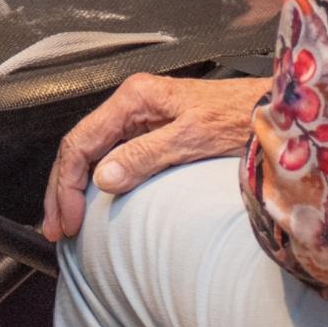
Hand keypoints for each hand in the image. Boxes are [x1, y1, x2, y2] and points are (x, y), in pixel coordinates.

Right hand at [41, 74, 266, 242]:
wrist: (271, 110)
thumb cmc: (239, 117)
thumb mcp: (193, 138)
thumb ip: (146, 156)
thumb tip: (102, 179)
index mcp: (133, 98)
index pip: (81, 141)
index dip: (67, 184)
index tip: (67, 220)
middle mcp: (131, 104)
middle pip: (79, 147)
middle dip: (62, 189)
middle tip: (56, 229)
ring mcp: (140, 117)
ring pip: (91, 152)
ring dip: (74, 187)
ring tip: (66, 221)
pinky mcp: (151, 131)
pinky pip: (110, 155)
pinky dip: (94, 182)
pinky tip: (92, 201)